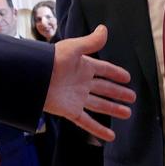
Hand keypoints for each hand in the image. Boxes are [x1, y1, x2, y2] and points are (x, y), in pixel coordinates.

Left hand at [43, 25, 134, 141]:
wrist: (32, 78)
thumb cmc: (51, 60)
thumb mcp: (73, 49)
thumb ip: (90, 42)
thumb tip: (104, 29)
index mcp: (82, 66)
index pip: (104, 70)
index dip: (115, 73)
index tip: (127, 77)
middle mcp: (81, 82)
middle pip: (104, 88)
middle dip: (117, 92)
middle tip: (132, 97)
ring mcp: (76, 97)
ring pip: (99, 105)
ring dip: (113, 109)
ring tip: (127, 113)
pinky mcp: (69, 110)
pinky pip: (87, 122)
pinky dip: (98, 130)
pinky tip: (110, 137)